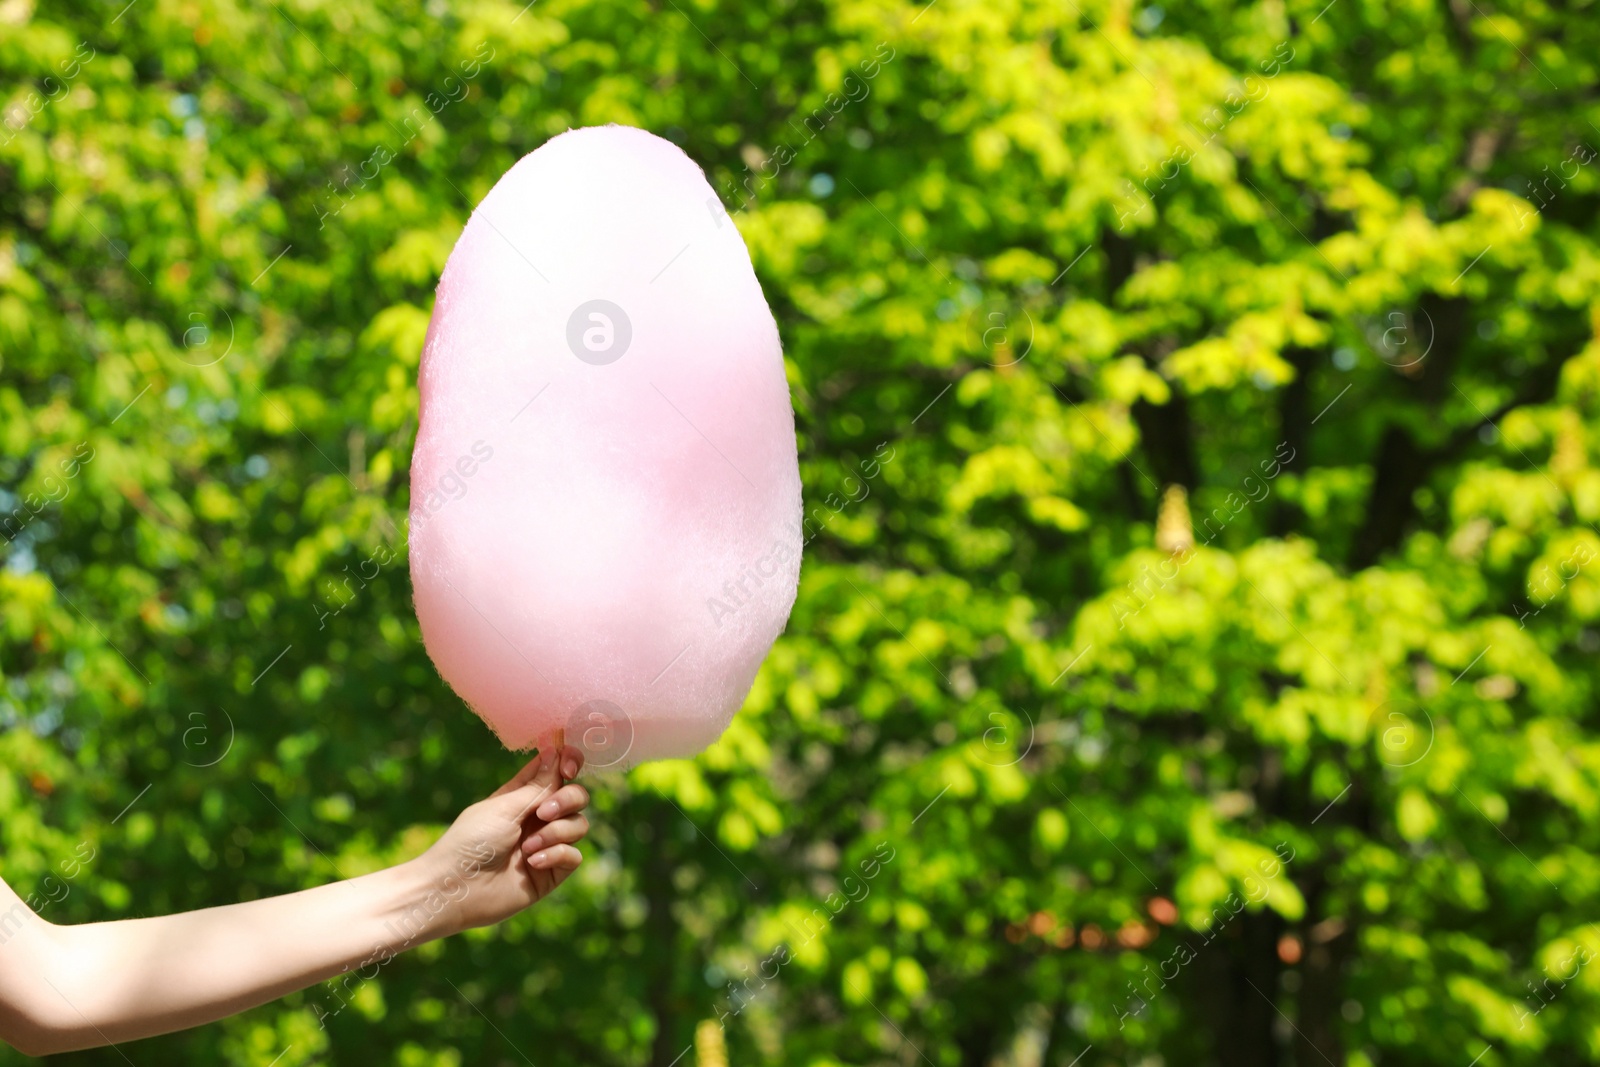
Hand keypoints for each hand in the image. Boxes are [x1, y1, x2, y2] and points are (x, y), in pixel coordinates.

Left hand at [409, 742, 590, 937]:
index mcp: (522, 796)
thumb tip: (557, 753)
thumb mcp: (504, 807)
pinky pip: (573, 856)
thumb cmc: (470, 842)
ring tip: (528, 847)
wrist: (457, 889)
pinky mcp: (551, 871)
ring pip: (578, 825)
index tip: (568, 767)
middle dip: (567, 800)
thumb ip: (538, 786)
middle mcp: (537, 818)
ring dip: (556, 832)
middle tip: (544, 813)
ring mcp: (546, 844)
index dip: (567, 762)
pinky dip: (556, 855)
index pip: (555, 771)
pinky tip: (533, 862)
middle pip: (575, 796)